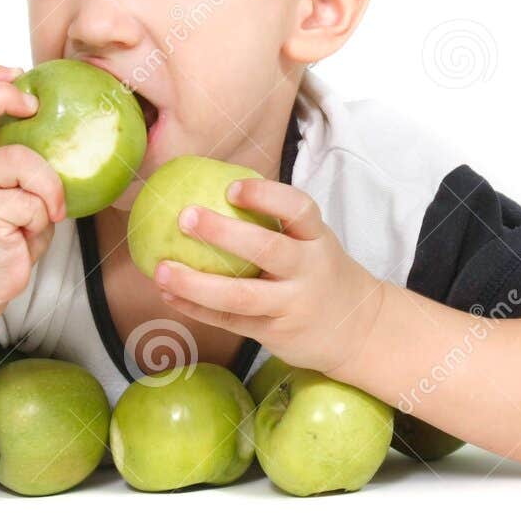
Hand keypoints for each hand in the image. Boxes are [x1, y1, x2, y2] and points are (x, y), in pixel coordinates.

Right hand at [0, 64, 65, 314]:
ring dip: (48, 188)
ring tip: (50, 211)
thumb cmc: (10, 233)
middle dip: (2, 97)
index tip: (20, 76)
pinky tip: (29, 234)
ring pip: (23, 161)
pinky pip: (32, 202)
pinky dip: (42, 219)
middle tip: (33, 108)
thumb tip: (82, 128)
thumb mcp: (24, 189)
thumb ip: (34, 161)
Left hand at [151, 179, 385, 374]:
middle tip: (185, 217)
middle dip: (224, 233)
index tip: (232, 188)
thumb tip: (212, 187)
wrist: (359, 331)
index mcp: (317, 239)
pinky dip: (197, 308)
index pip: (299, 209)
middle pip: (268, 250)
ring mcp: (293, 305)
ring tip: (161, 270)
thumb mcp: (314, 243)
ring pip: (241, 295)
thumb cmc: (320, 275)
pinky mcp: (277, 333)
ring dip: (196, 283)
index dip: (266, 197)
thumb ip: (276, 224)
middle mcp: (309, 270)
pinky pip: (231, 320)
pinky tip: (170, 295)